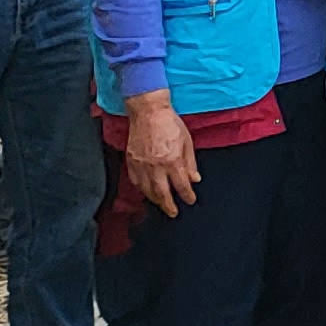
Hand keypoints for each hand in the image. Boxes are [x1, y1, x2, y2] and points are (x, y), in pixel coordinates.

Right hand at [122, 93, 199, 215]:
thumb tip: (195, 179)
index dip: (187, 196)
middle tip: (173, 213)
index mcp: (172, 160)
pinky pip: (135, 181)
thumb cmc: (170, 124)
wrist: (148, 112)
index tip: (190, 201)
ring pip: (147, 190)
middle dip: (169, 205)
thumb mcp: (187, 141)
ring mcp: (141, 165)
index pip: (181, 185)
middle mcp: (156, 166)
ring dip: (155, 200)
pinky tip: (146, 192)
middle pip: (162, 193)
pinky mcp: (131, 161)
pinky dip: (141, 189)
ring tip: (161, 204)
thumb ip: (190, 163)